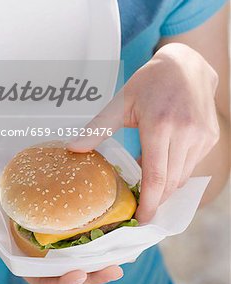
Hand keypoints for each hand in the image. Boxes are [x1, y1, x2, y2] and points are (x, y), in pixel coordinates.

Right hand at [0, 194, 122, 283]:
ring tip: (124, 252)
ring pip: (80, 255)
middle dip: (93, 274)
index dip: (62, 282)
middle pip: (70, 271)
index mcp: (22, 262)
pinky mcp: (60, 225)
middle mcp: (41, 256)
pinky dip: (97, 232)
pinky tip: (115, 223)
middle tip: (114, 269)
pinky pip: (80, 233)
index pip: (44, 281)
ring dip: (102, 257)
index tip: (78, 275)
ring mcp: (52, 242)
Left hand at [68, 43, 219, 222]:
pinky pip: (193, 165)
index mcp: (160, 125)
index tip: (141, 219)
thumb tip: (73, 148)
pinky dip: (177, 171)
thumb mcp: (123, 101)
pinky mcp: (210, 137)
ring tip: (149, 182)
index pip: (156, 177)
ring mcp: (201, 136)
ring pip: (183, 177)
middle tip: (140, 206)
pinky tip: (165, 163)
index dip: (148, 203)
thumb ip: (99, 127)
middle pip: (170, 182)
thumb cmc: (151, 81)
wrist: (186, 64)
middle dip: (155, 199)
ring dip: (166, 185)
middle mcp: (185, 133)